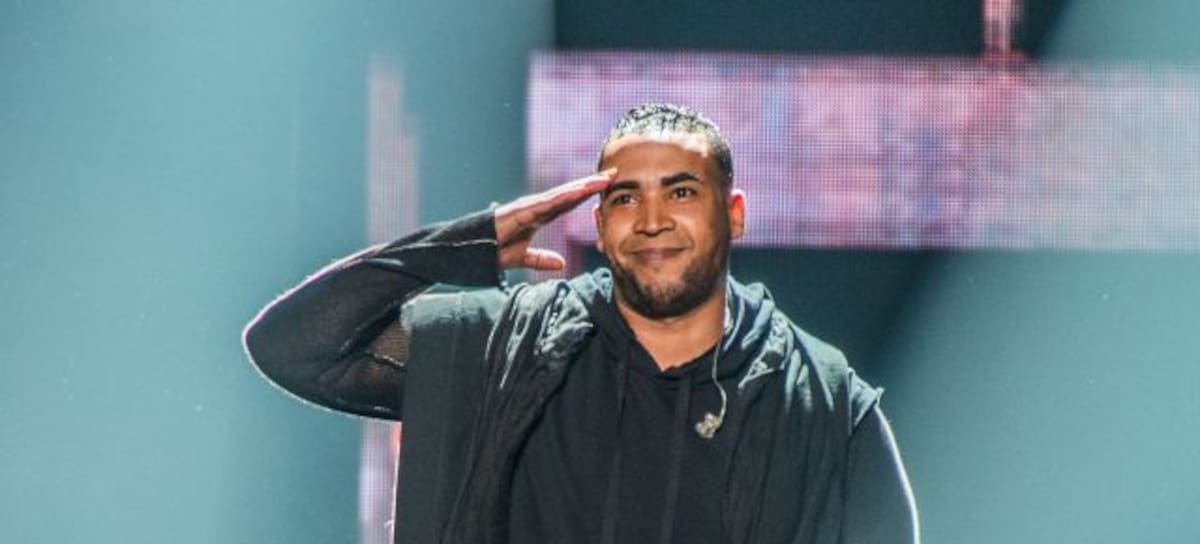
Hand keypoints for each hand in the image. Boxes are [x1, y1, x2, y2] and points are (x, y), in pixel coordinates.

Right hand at [494, 169, 616, 269]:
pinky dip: (562, 197)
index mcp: (538, 215)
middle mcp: (535, 206)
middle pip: (569, 193)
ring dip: (582, 186)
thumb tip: (561, 264)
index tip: (607, 187)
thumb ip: (541, 259)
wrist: (467, 251)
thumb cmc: (490, 250)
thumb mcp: (522, 258)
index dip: (587, 194)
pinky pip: (546, 203)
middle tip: (614, 174)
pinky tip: (578, 192)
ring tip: (603, 178)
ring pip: (561, 194)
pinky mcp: (520, 211)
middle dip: (591, 184)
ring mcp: (528, 206)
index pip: (568, 202)